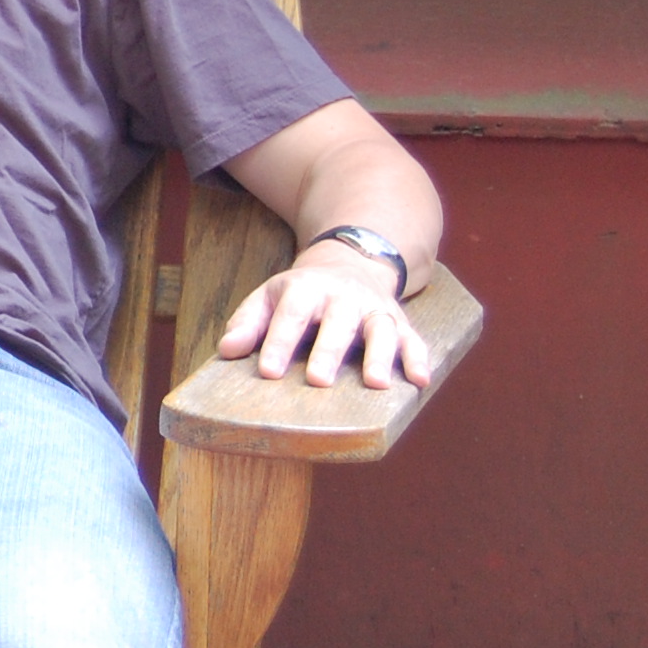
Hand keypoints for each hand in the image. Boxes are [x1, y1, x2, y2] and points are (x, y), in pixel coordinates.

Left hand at [217, 249, 431, 390]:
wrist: (349, 263)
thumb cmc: (300, 294)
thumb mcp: (268, 297)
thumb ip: (247, 323)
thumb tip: (227, 351)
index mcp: (305, 289)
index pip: (290, 315)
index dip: (279, 342)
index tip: (268, 372)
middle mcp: (343, 297)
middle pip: (337, 323)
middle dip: (328, 351)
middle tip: (317, 380)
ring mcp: (374, 309)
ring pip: (381, 329)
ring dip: (380, 356)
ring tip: (377, 384)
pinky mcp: (400, 323)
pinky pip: (414, 340)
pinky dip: (419, 358)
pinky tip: (420, 380)